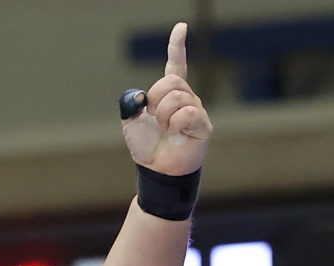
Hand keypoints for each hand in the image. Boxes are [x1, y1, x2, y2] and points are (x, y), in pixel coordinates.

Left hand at [122, 23, 209, 176]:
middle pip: (171, 81)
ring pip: (177, 97)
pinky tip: (176, 133)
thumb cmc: (147, 146)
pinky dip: (175, 124)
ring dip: (163, 115)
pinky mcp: (203, 125)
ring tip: (165, 129)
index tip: (181, 27)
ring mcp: (197, 110)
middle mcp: (187, 98)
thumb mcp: (130, 121)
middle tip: (154, 118)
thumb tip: (141, 96)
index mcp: (170, 94)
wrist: (157, 169)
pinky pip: (187, 113)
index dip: (177, 46)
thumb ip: (131, 103)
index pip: (176, 65)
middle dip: (155, 98)